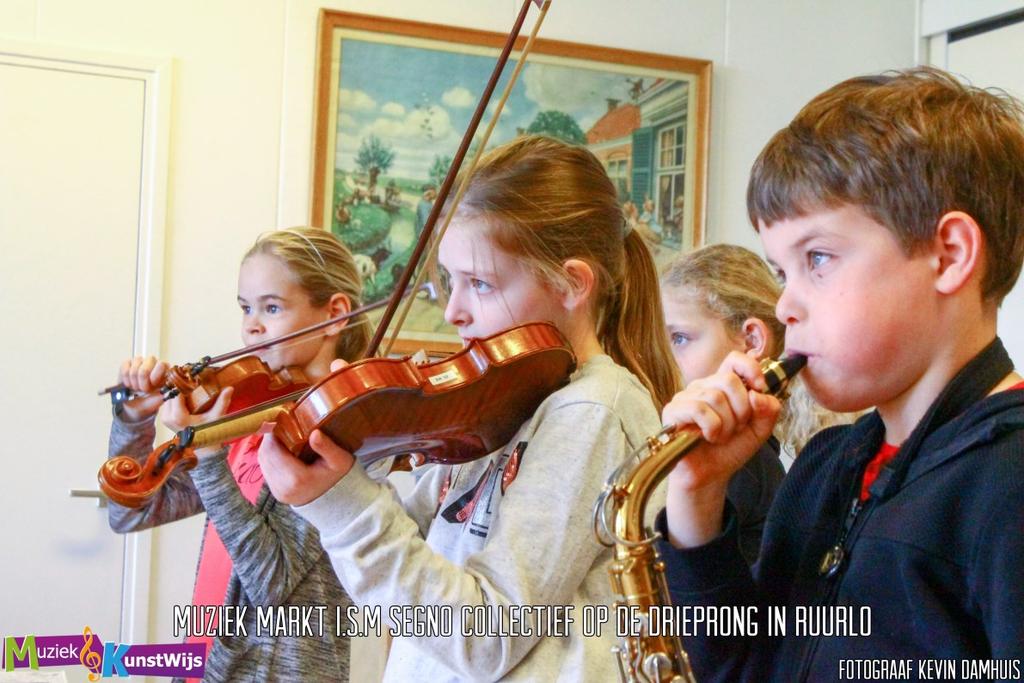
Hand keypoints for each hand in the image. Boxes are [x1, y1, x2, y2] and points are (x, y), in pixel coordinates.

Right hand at [118, 356, 169, 421]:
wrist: (135, 405)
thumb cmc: (150, 400)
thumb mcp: (159, 398)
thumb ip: (164, 392)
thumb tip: (168, 388)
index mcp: (165, 370)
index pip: (162, 364)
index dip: (154, 377)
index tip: (152, 386)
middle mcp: (154, 362)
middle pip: (146, 367)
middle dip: (142, 381)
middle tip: (143, 390)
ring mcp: (141, 361)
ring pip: (134, 369)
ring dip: (134, 382)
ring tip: (137, 388)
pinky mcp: (128, 363)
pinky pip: (125, 369)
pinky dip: (125, 380)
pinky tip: (129, 384)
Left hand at [158, 386, 233, 457]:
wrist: (202, 447)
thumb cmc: (209, 432)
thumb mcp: (217, 416)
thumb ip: (222, 402)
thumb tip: (230, 388)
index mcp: (178, 416)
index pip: (176, 393)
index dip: (183, 384)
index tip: (191, 377)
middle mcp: (167, 417)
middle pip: (170, 394)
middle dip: (179, 388)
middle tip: (190, 381)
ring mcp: (164, 419)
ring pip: (167, 398)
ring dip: (176, 393)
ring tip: (188, 388)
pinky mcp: (164, 419)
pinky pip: (167, 404)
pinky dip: (174, 399)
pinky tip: (184, 397)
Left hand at [257, 429, 355, 505]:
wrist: (334, 501)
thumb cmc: (337, 476)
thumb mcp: (339, 461)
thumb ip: (327, 447)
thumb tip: (314, 433)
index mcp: (297, 479)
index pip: (273, 449)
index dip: (273, 432)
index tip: (281, 419)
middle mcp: (283, 487)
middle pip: (265, 454)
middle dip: (270, 437)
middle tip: (281, 424)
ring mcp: (277, 491)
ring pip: (263, 460)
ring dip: (269, 445)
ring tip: (281, 434)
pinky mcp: (275, 492)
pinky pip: (266, 468)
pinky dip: (270, 455)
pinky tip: (281, 448)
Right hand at [661, 351, 780, 547]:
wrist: (710, 476)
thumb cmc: (729, 450)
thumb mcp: (759, 431)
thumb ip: (768, 411)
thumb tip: (758, 394)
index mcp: (723, 386)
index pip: (735, 360)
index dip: (750, 369)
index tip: (759, 389)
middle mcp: (703, 386)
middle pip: (729, 380)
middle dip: (741, 409)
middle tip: (736, 428)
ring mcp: (686, 397)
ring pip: (715, 397)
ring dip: (726, 424)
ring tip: (720, 437)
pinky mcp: (673, 411)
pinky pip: (698, 409)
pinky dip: (711, 427)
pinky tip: (707, 437)